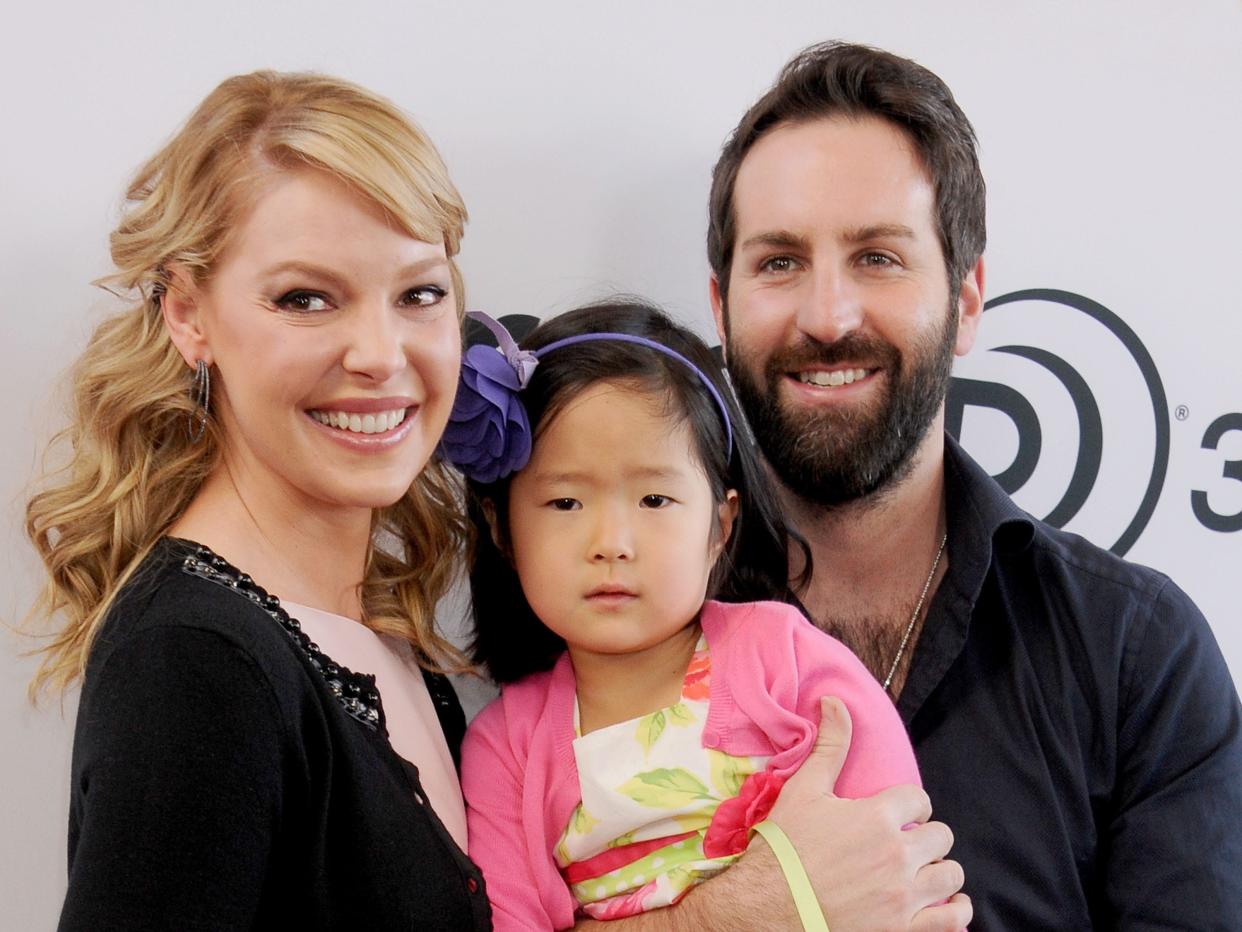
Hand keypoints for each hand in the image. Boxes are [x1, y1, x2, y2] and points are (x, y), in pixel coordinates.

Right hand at [762, 697, 970, 930]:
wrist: (769, 906)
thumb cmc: (785, 847)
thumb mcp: (804, 790)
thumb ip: (830, 745)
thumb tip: (835, 701)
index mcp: (878, 816)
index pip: (920, 799)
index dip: (910, 804)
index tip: (898, 814)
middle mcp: (898, 854)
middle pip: (941, 836)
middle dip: (925, 836)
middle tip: (904, 843)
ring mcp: (904, 895)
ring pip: (951, 875)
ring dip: (939, 870)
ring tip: (920, 871)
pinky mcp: (904, 929)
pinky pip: (953, 919)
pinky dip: (954, 910)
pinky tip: (942, 902)